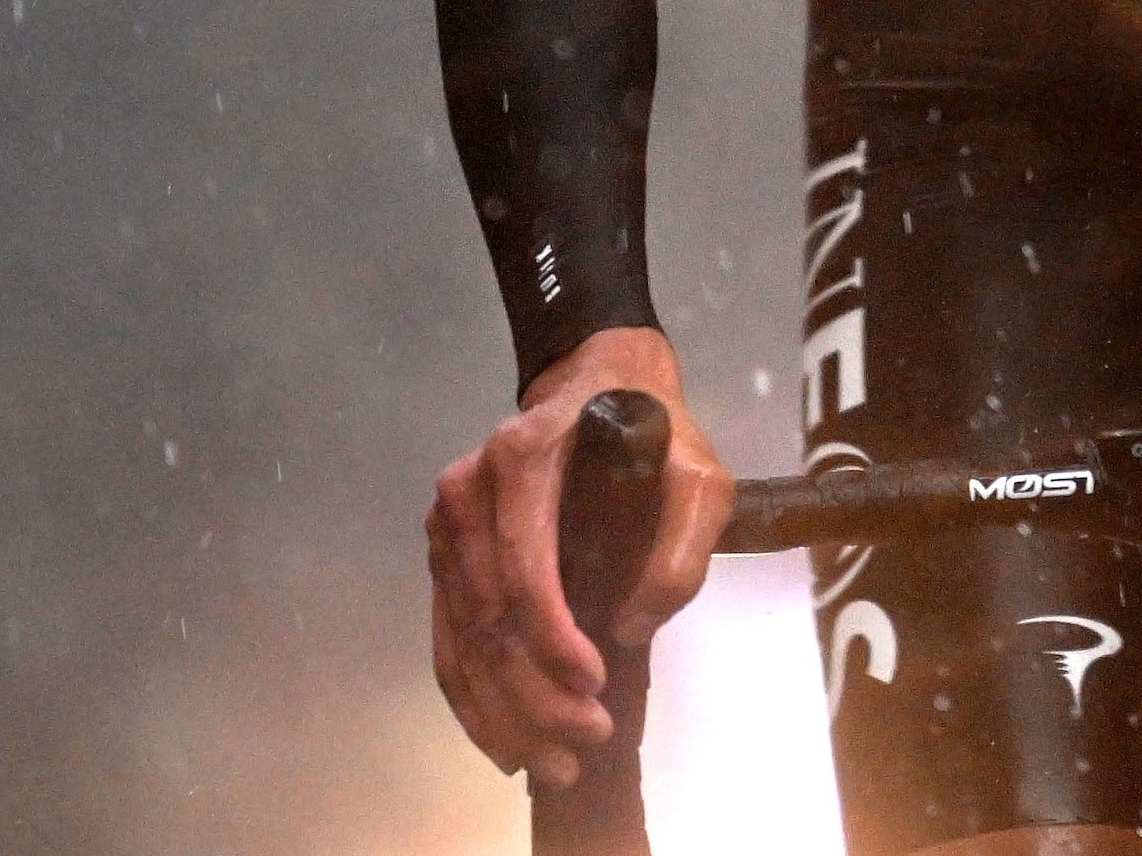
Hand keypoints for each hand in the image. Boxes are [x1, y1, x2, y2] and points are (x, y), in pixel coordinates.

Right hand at [425, 326, 733, 785]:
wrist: (599, 382)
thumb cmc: (652, 427)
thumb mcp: (698, 475)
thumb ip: (681, 548)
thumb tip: (630, 627)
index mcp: (521, 458)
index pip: (523, 567)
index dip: (553, 638)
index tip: (595, 683)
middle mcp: (466, 491)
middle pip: (488, 617)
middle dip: (533, 693)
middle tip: (586, 739)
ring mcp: (446, 527)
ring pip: (462, 640)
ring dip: (503, 712)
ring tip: (554, 760)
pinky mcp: (443, 558)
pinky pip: (448, 641)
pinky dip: (473, 700)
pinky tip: (507, 742)